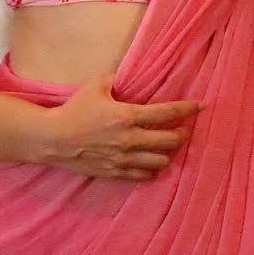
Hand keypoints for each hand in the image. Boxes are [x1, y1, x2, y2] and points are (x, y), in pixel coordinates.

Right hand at [38, 72, 203, 180]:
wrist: (51, 139)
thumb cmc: (73, 109)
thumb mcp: (96, 86)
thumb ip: (116, 81)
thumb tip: (127, 78)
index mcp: (128, 116)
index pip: (167, 113)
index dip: (188, 109)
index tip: (202, 106)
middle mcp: (130, 139)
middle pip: (170, 141)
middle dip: (181, 134)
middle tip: (182, 129)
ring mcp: (123, 159)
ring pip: (161, 162)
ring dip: (167, 154)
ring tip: (166, 147)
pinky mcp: (115, 173)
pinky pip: (144, 176)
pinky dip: (152, 170)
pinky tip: (152, 164)